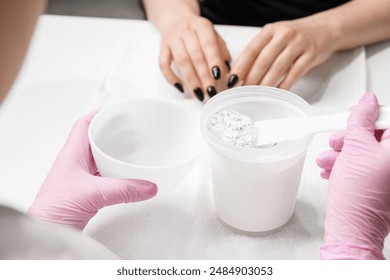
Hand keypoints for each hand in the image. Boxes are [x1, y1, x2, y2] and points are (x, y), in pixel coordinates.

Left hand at [28, 112, 157, 229]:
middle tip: (129, 131)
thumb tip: (148, 186)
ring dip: (112, 154)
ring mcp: (79, 177)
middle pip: (93, 140)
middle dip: (111, 134)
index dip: (98, 116)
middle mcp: (74, 162)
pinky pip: (102, 176)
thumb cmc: (55, 208)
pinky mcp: (84, 190)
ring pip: (98, 158)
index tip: (116, 113)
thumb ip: (125, 190)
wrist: (46, 231)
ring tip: (130, 151)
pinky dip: (113, 173)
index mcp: (72, 154)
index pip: (83, 125)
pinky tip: (124, 176)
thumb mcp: (95, 193)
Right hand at [159, 15, 230, 100]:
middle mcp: (186, 30)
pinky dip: (171, 77)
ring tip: (198, 93)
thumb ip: (221, 51)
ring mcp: (172, 39)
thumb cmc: (197, 31)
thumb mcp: (213, 35)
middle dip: (204, 76)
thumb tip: (227, 70)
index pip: (208, 44)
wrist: (176, 18)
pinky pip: (163, 64)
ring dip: (190, 79)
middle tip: (210, 91)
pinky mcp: (162, 48)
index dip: (213, 60)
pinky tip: (180, 87)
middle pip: (195, 55)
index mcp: (201, 25)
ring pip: (181, 61)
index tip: (218, 76)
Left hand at [227, 17, 337, 89]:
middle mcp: (283, 34)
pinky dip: (285, 85)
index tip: (232, 80)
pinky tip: (277, 92)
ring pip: (278, 68)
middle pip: (263, 60)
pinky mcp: (311, 55)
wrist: (326, 29)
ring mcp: (298, 44)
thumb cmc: (296, 36)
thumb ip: (260, 52)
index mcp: (270, 30)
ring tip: (258, 94)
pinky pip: (295, 73)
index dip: (240, 67)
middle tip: (243, 92)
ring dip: (266, 84)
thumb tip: (241, 74)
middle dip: (251, 79)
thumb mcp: (275, 38)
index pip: (251, 50)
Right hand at [316, 93, 389, 258]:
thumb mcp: (355, 148)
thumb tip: (366, 103)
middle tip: (338, 142)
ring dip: (343, 152)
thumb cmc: (359, 195)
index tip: (356, 115)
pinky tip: (332, 170)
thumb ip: (360, 121)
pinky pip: (362, 166)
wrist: (351, 227)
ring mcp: (387, 175)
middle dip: (351, 137)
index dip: (371, 114)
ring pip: (365, 151)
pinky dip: (345, 165)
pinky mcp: (377, 184)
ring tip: (329, 160)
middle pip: (376, 136)